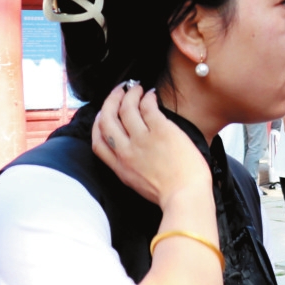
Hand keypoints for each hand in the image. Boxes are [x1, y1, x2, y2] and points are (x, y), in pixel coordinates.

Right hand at [92, 82, 211, 209]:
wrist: (186, 197)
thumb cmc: (173, 194)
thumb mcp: (140, 185)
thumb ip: (131, 168)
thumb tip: (134, 150)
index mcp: (120, 168)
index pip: (98, 142)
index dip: (98, 124)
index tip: (103, 113)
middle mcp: (126, 152)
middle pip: (107, 119)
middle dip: (110, 101)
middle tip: (118, 91)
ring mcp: (142, 140)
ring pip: (126, 108)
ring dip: (129, 94)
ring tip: (136, 87)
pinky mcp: (160, 131)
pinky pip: (147, 106)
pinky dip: (147, 97)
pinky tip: (151, 94)